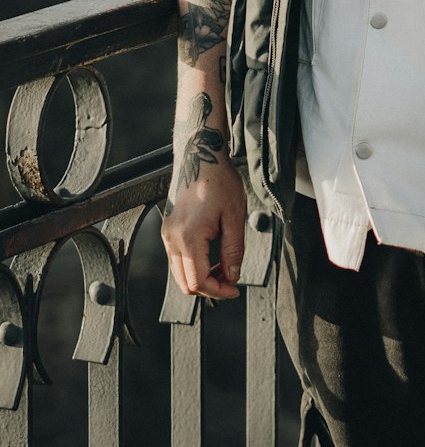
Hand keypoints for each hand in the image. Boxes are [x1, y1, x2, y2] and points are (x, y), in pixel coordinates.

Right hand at [162, 158, 246, 300]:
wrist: (199, 154)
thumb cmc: (219, 180)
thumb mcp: (235, 215)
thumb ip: (233, 250)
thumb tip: (232, 276)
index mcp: (188, 237)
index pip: (198, 282)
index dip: (218, 291)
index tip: (235, 289)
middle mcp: (172, 239)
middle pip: (185, 284)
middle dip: (209, 288)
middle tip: (231, 281)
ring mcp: (167, 234)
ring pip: (179, 273)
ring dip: (201, 277)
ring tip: (224, 266)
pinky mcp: (167, 228)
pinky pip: (177, 258)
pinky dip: (193, 265)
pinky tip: (212, 256)